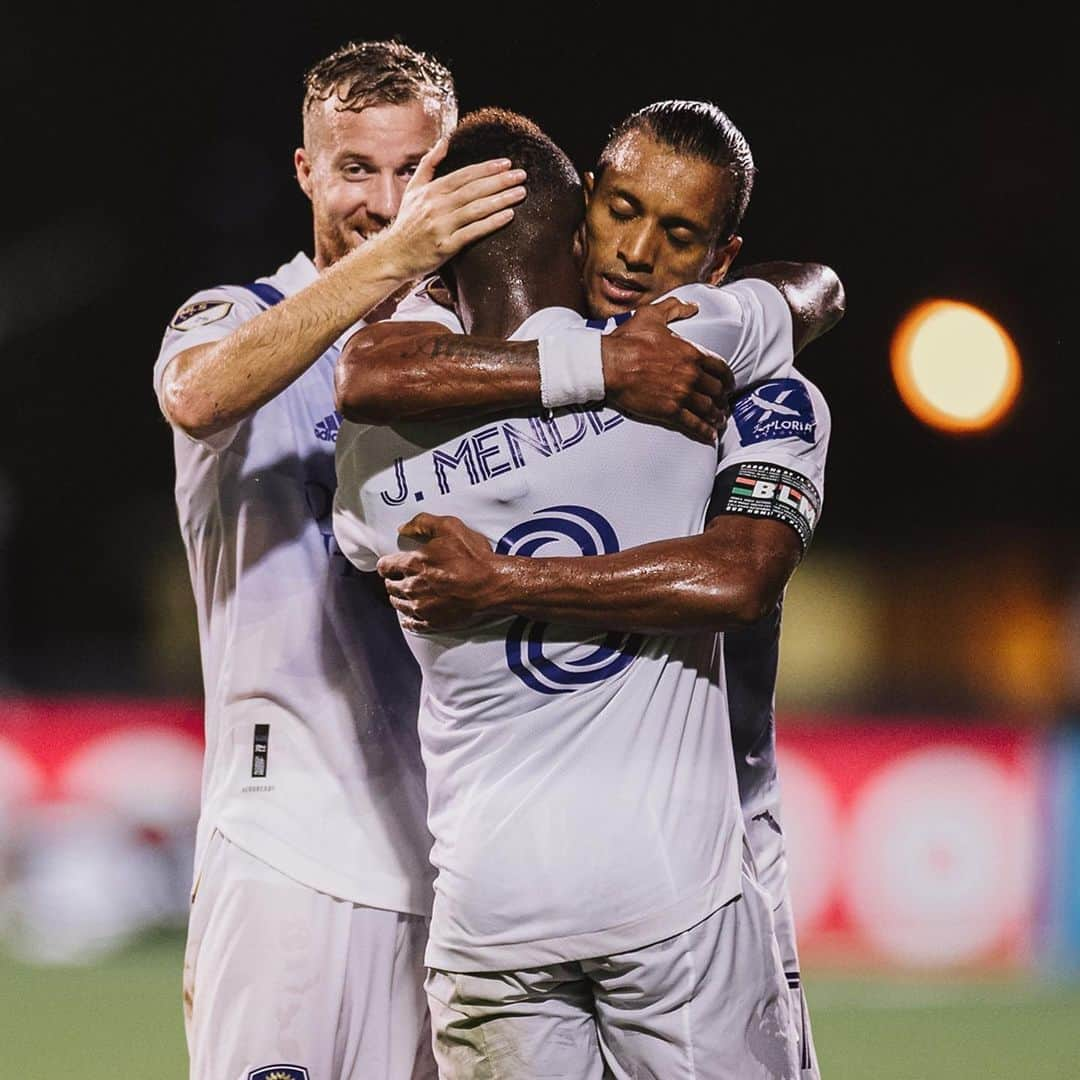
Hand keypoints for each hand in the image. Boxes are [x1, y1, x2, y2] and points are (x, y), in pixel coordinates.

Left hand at [377, 513, 497, 632]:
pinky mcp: (433, 622)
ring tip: (403, 595)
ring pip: (399, 605)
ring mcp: (422, 607)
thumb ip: (422, 523)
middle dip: (392, 582)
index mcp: (413, 564)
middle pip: (390, 587)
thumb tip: (404, 528)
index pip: (385, 567)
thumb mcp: (449, 527)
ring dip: (399, 599)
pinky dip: (408, 620)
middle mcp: (413, 587)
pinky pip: (412, 624)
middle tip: (397, 579)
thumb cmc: (473, 557)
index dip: (386, 564)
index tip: (388, 565)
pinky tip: (409, 617)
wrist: (492, 584)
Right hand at [384, 140, 526, 278]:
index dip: (486, 168)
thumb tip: (445, 140)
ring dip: (500, 200)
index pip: (463, 175)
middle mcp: (435, 207)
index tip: (507, 163)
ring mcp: (440, 227)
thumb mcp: (413, 189)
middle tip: (522, 175)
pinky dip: (491, 223)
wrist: (393, 256)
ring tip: (520, 193)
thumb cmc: (407, 222)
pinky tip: (508, 216)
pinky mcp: (445, 247)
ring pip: (475, 209)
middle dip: (499, 181)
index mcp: (430, 191)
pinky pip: (472, 233)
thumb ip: (429, 164)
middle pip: (473, 190)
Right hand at [601, 298, 734, 444]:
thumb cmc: (628, 340)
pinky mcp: (670, 411)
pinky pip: (693, 424)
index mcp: (691, 353)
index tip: (728, 384)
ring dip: (717, 416)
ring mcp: (682, 394)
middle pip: (717, 390)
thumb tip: (692, 306)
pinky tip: (709, 435)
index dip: (727, 378)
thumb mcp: (652, 315)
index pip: (720, 368)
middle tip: (723, 404)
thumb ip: (675, 308)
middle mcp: (692, 375)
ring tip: (719, 421)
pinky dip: (704, 431)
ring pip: (708, 408)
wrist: (609, 364)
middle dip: (722, 399)